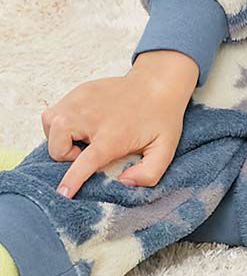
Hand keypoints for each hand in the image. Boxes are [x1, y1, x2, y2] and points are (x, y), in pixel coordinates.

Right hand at [41, 60, 194, 199]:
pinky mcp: (80, 91)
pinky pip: (54, 113)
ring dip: (59, 138)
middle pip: (57, 143)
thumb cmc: (161, 118)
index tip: (63, 193)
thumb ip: (149, 173)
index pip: (85, 162)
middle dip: (64, 155)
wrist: (159, 82)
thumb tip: (124, 182)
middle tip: (85, 152)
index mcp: (113, 135)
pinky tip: (79, 125)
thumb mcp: (165, 149)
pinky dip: (60, 123)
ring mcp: (83, 99)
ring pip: (50, 125)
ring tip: (81, 138)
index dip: (72, 180)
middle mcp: (93, 116)